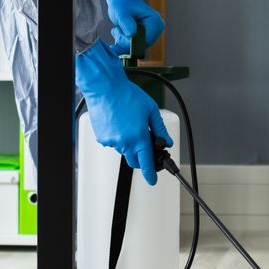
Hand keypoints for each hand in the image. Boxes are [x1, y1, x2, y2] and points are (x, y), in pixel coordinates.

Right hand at [74, 41, 170, 182]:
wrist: (105, 87)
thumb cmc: (126, 95)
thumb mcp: (151, 109)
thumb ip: (160, 128)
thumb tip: (166, 140)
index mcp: (139, 137)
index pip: (146, 163)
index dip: (151, 174)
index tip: (152, 180)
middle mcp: (125, 142)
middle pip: (134, 161)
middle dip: (141, 157)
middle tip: (144, 146)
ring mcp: (112, 141)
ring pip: (124, 150)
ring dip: (129, 143)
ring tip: (129, 123)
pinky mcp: (102, 138)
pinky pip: (113, 143)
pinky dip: (118, 137)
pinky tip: (119, 123)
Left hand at [104, 0, 165, 59]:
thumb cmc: (122, 3)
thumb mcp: (121, 11)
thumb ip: (126, 22)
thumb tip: (131, 35)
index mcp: (155, 21)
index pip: (146, 40)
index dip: (130, 41)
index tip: (118, 32)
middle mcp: (157, 28)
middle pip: (142, 45)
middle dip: (126, 41)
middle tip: (116, 30)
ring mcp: (153, 33)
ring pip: (138, 47)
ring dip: (124, 42)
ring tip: (117, 29)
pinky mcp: (147, 36)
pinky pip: (136, 46)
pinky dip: (125, 43)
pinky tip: (119, 34)